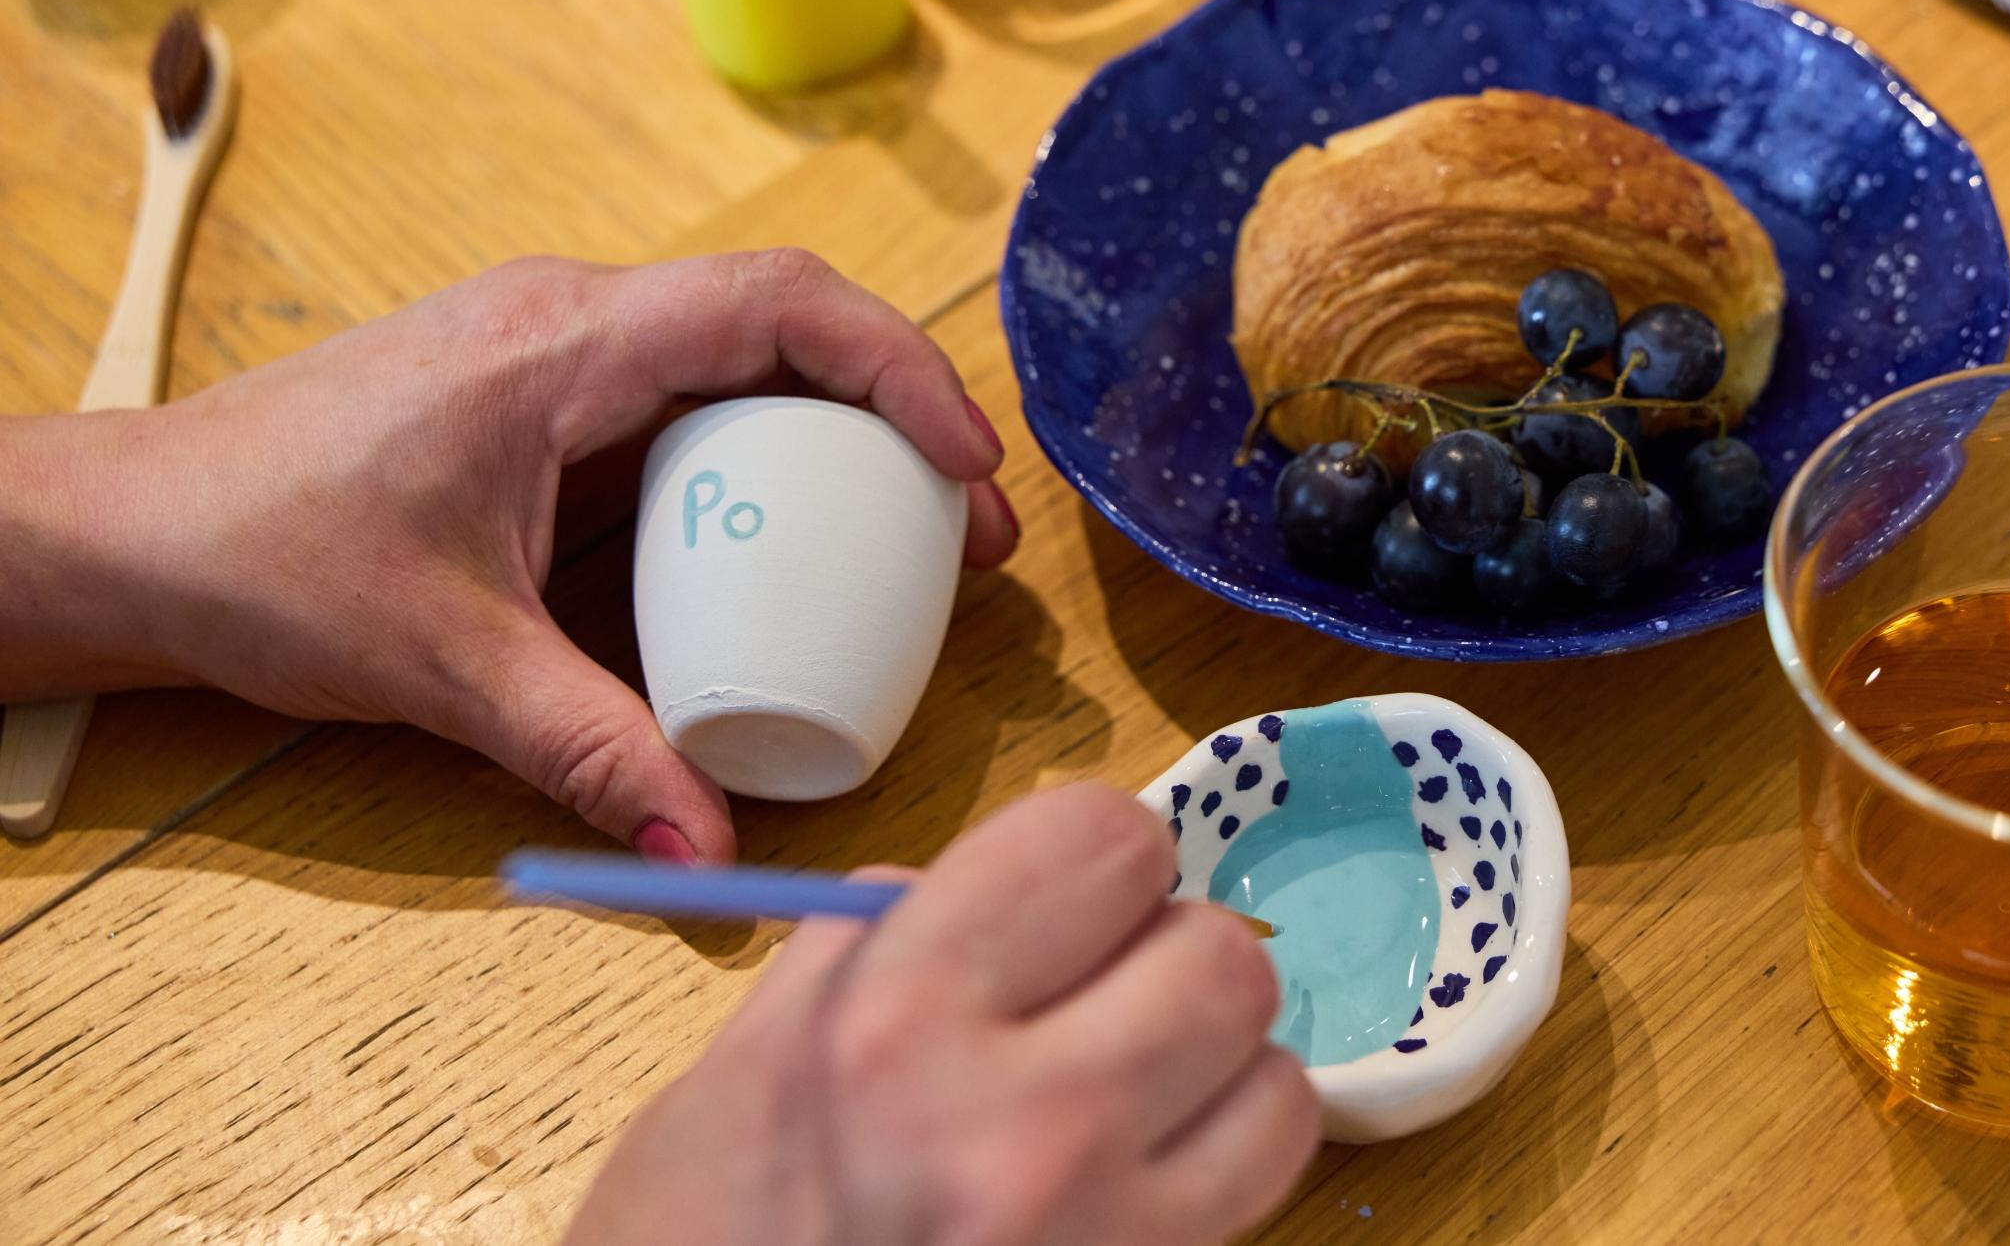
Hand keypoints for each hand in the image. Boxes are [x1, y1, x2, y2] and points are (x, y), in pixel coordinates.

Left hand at [0, 251, 1017, 860]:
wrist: (132, 531)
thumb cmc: (261, 553)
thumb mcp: (447, 662)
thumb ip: (591, 751)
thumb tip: (703, 849)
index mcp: (561, 346)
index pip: (779, 306)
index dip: (900, 371)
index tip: (967, 466)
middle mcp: (571, 322)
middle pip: (786, 324)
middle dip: (899, 415)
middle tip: (969, 531)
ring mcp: (556, 355)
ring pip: (742, 360)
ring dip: (839, 436)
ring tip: (909, 543)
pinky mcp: (540, 402)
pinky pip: (687, 407)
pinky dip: (763, 464)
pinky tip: (784, 549)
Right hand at [565, 786, 1320, 1245]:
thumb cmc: (697, 1244)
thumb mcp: (743, 1065)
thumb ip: (869, 943)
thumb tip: (978, 882)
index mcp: (896, 1024)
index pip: (1101, 839)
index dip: (1090, 858)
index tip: (1064, 898)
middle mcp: (1021, 1126)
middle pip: (1220, 954)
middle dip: (1168, 956)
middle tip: (1101, 994)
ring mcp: (1101, 1235)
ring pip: (1277, 1080)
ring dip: (1215, 1068)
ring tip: (1127, 1094)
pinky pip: (1254, 1195)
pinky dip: (1219, 1169)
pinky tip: (1131, 1180)